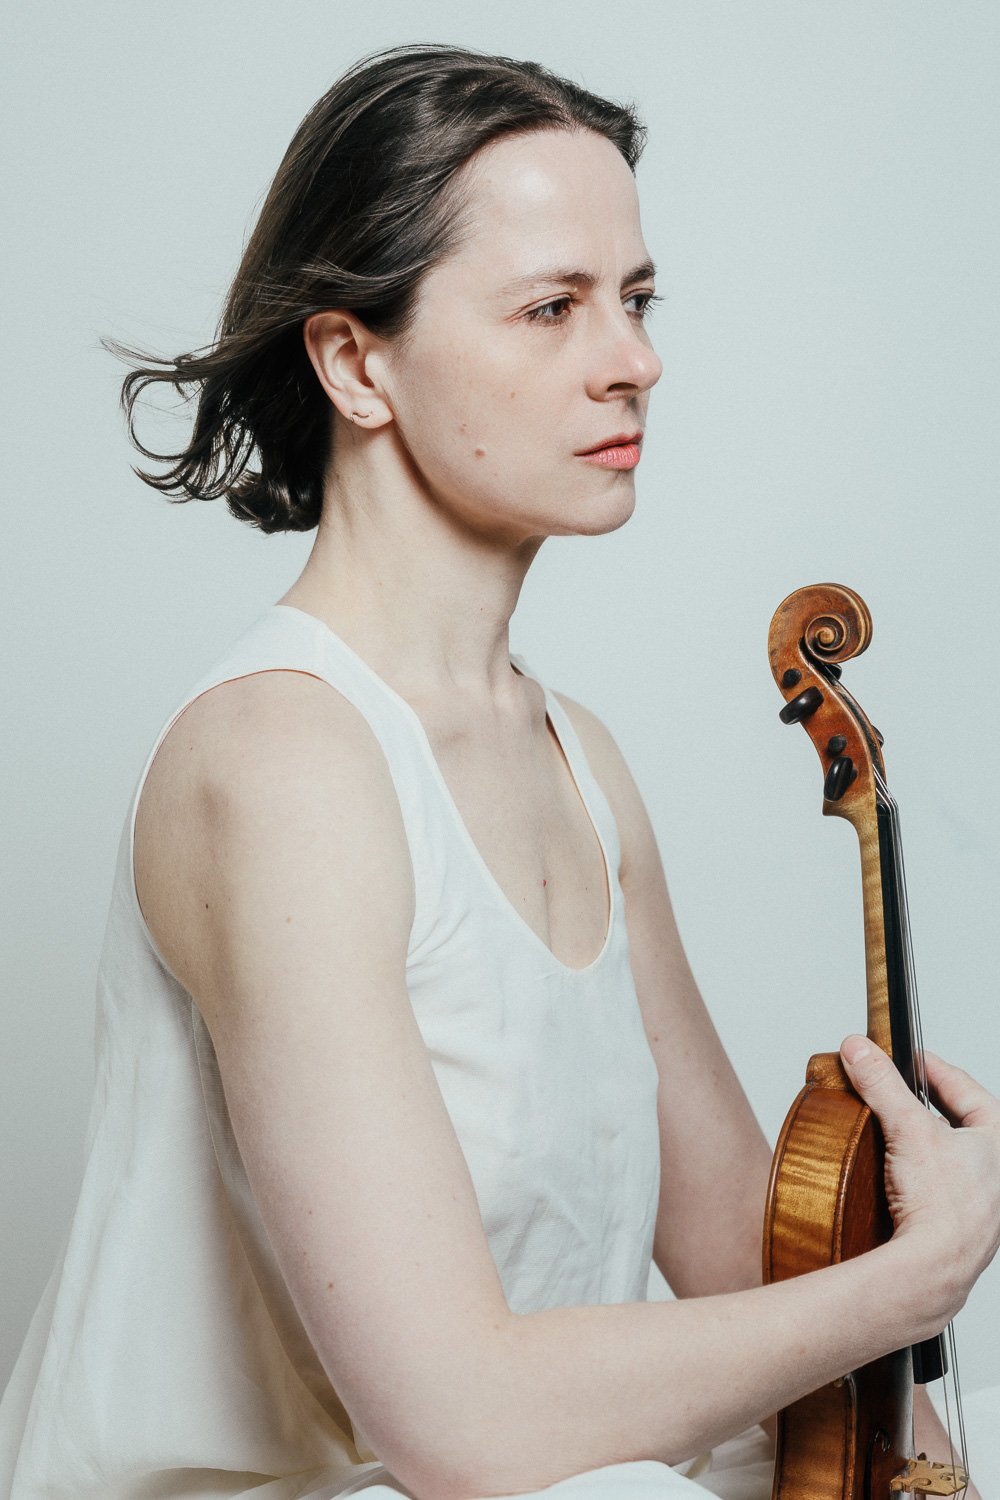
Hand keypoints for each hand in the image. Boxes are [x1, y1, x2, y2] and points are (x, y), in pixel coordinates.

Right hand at [839, 1036, 999, 1322]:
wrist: (933, 1270)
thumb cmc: (943, 1208)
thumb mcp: (908, 1128)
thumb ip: (882, 1084)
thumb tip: (861, 1051)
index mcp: (998, 1144)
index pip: (967, 1089)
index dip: (934, 1069)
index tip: (909, 1058)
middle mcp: (996, 1175)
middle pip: (960, 1123)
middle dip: (927, 1106)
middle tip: (899, 1093)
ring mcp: (980, 1205)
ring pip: (950, 1159)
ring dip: (922, 1143)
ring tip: (894, 1132)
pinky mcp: (959, 1229)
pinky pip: (938, 1190)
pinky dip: (918, 1176)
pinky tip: (896, 1177)